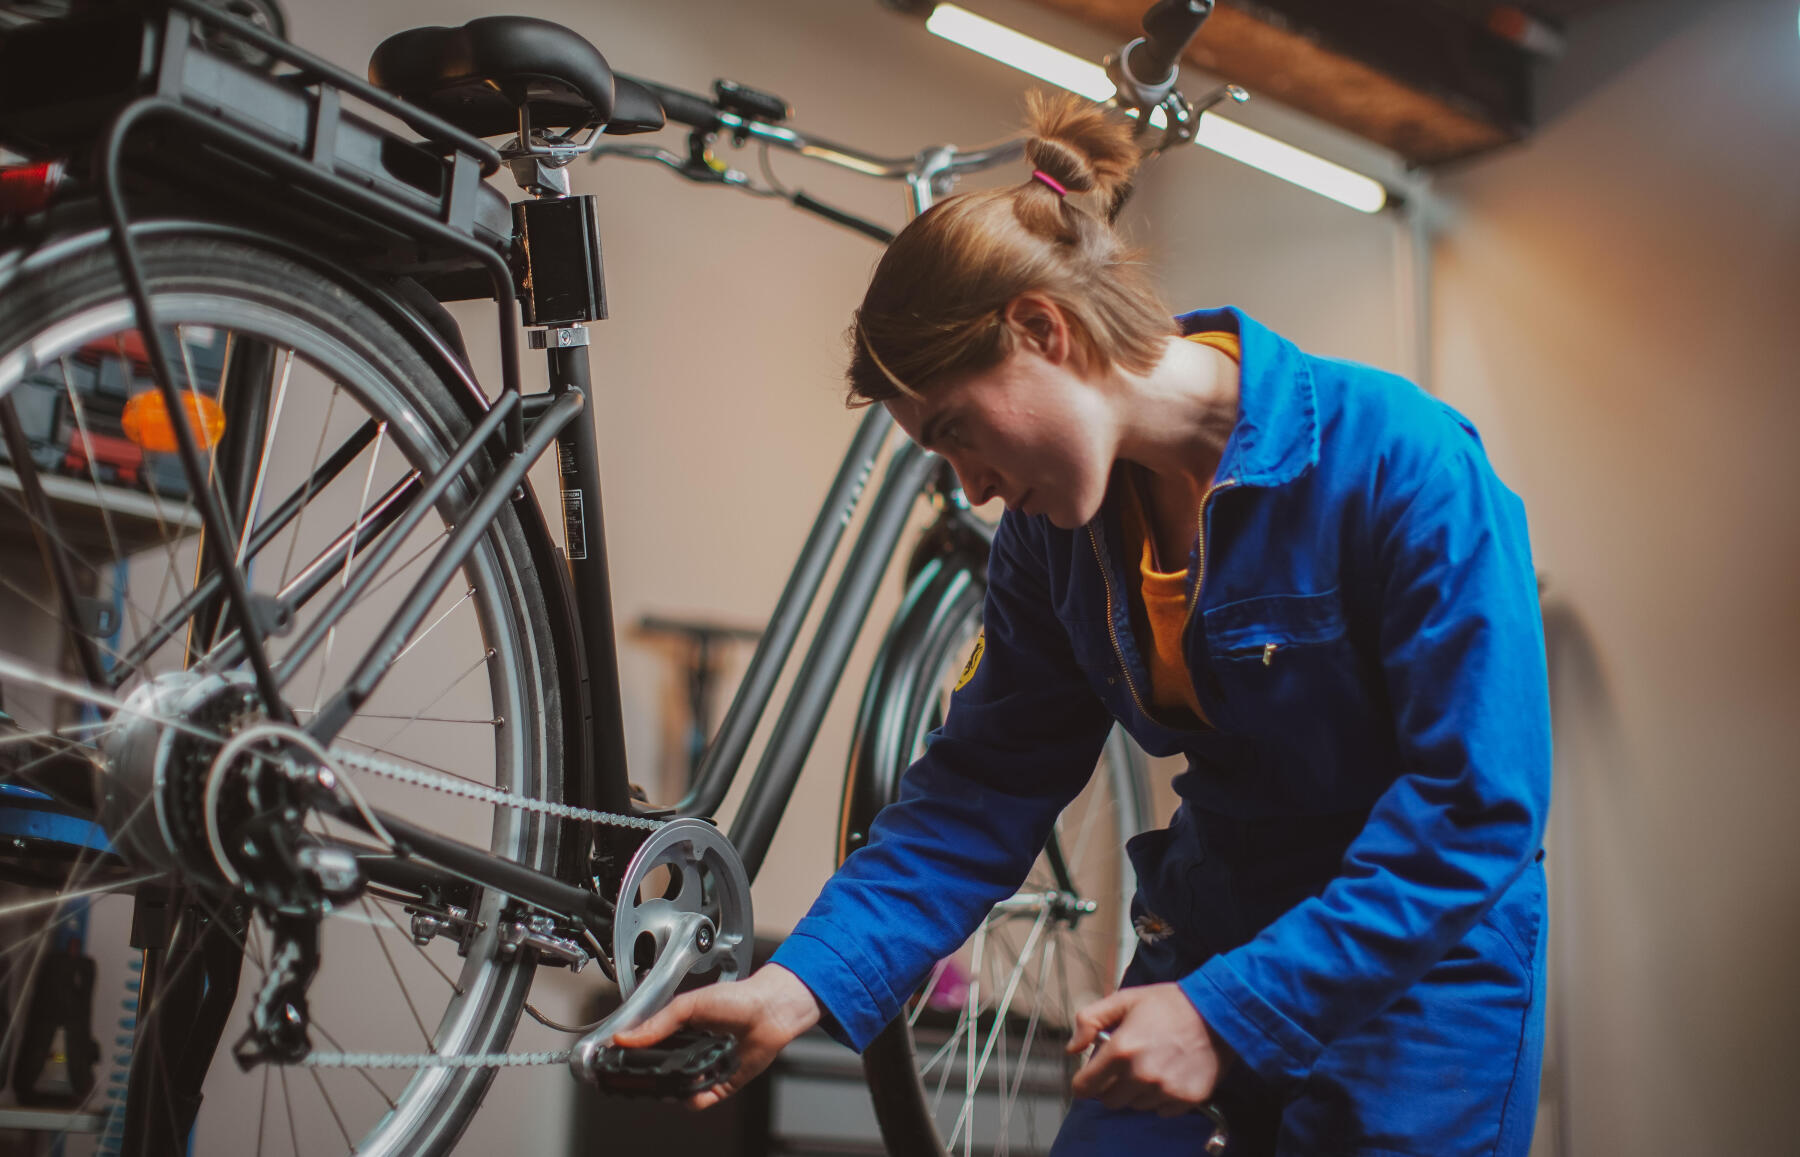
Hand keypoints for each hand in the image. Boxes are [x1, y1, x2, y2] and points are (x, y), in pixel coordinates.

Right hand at [610, 963, 822, 1109]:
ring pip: (677, 1090)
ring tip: (680, 1073)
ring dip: (675, 1087)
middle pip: (660, 1074)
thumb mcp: (689, 1005)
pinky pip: (699, 1100)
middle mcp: (690, 1052)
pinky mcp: (721, 1084)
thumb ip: (658, 1023)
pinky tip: (696, 1086)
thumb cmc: (737, 999)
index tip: (618, 1061)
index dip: (633, 1056)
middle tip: (644, 1074)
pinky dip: (694, 1097)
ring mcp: (704, 1069)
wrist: (771, 1010)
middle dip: (652, 1076)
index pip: (648, 1049)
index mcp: (678, 1031)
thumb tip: (626, 1037)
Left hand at [1065, 983, 1231, 1116]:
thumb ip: (1090, 1020)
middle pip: (1109, 1100)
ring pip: (1135, 1106)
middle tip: (1125, 1066)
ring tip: (1151, 1066)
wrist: (1217, 1012)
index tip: (1091, 1077)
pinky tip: (1169, 1075)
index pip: (1086, 1087)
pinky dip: (1160, 1098)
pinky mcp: (1186, 1100)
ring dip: (1137, 1092)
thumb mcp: (1124, 1000)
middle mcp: (1140, 1075)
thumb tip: (1072, 1048)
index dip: (1084, 1082)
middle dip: (1111, 1085)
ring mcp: (1164, 1090)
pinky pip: (1161, 1111)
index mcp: (1121, 1050)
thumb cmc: (1169, 1004)